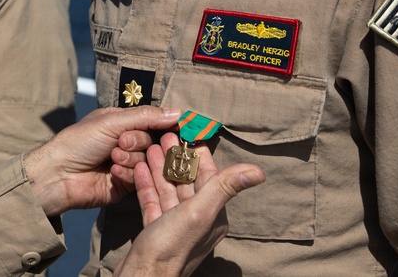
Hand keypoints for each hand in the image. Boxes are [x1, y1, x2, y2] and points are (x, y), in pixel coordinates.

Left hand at [23, 106, 182, 217]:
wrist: (59, 174)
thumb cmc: (79, 141)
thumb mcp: (112, 121)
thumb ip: (145, 117)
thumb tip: (177, 112)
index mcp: (123, 122)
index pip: (154, 121)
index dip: (165, 124)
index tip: (180, 126)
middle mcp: (127, 143)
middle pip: (154, 142)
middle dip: (137, 142)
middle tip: (120, 143)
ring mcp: (127, 164)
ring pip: (148, 161)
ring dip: (130, 158)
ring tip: (111, 158)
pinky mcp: (126, 185)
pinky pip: (141, 178)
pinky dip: (127, 174)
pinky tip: (112, 173)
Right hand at [114, 132, 264, 276]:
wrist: (143, 276)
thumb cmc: (171, 247)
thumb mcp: (199, 212)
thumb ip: (224, 187)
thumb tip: (258, 172)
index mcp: (212, 215)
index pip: (207, 176)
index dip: (196, 154)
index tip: (186, 134)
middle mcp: (196, 219)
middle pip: (186, 181)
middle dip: (174, 157)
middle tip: (163, 136)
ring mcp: (174, 224)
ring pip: (168, 189)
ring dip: (158, 167)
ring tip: (149, 147)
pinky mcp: (155, 228)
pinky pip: (153, 201)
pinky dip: (146, 184)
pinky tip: (138, 168)